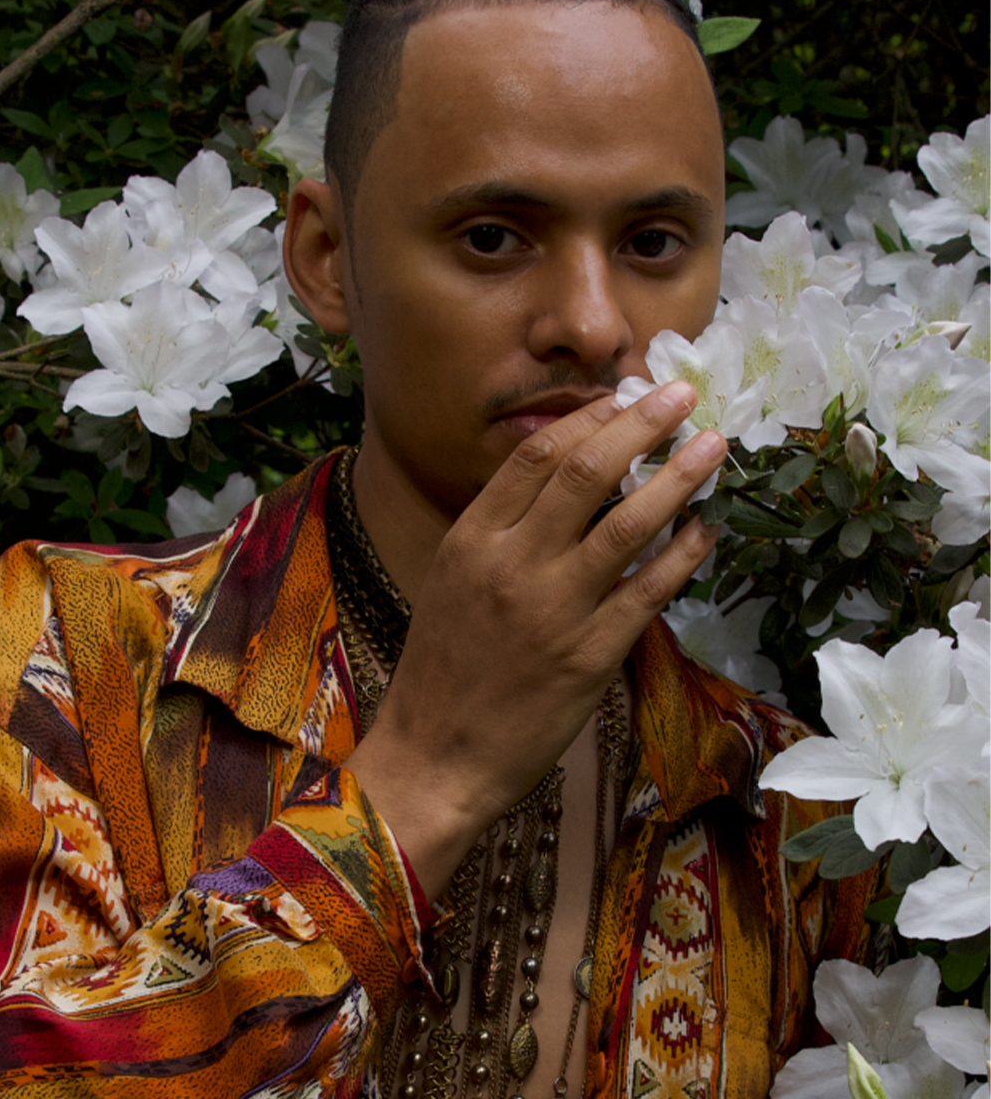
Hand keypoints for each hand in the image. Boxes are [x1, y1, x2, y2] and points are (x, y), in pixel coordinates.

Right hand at [343, 381, 726, 898]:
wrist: (436, 754)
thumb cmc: (443, 665)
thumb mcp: (452, 579)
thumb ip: (500, 530)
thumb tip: (562, 482)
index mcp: (472, 538)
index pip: (537, 455)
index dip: (588, 417)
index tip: (624, 395)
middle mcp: (513, 563)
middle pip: (587, 471)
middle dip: (642, 423)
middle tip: (681, 395)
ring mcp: (556, 608)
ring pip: (629, 522)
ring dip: (678, 476)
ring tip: (712, 446)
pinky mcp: (591, 654)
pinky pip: (650, 590)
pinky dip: (683, 552)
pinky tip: (705, 529)